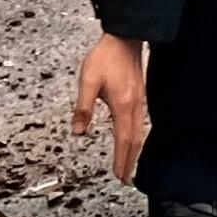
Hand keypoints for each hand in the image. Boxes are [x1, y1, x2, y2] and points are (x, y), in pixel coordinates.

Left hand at [70, 32, 150, 183]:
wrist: (125, 38)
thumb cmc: (107, 56)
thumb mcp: (87, 81)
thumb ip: (82, 108)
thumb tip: (77, 131)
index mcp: (122, 106)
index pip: (123, 140)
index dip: (121, 160)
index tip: (119, 175)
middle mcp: (135, 106)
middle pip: (135, 141)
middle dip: (131, 161)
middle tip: (126, 178)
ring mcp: (139, 101)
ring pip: (140, 133)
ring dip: (134, 151)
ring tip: (129, 164)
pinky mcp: (139, 96)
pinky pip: (140, 123)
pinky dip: (136, 138)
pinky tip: (131, 139)